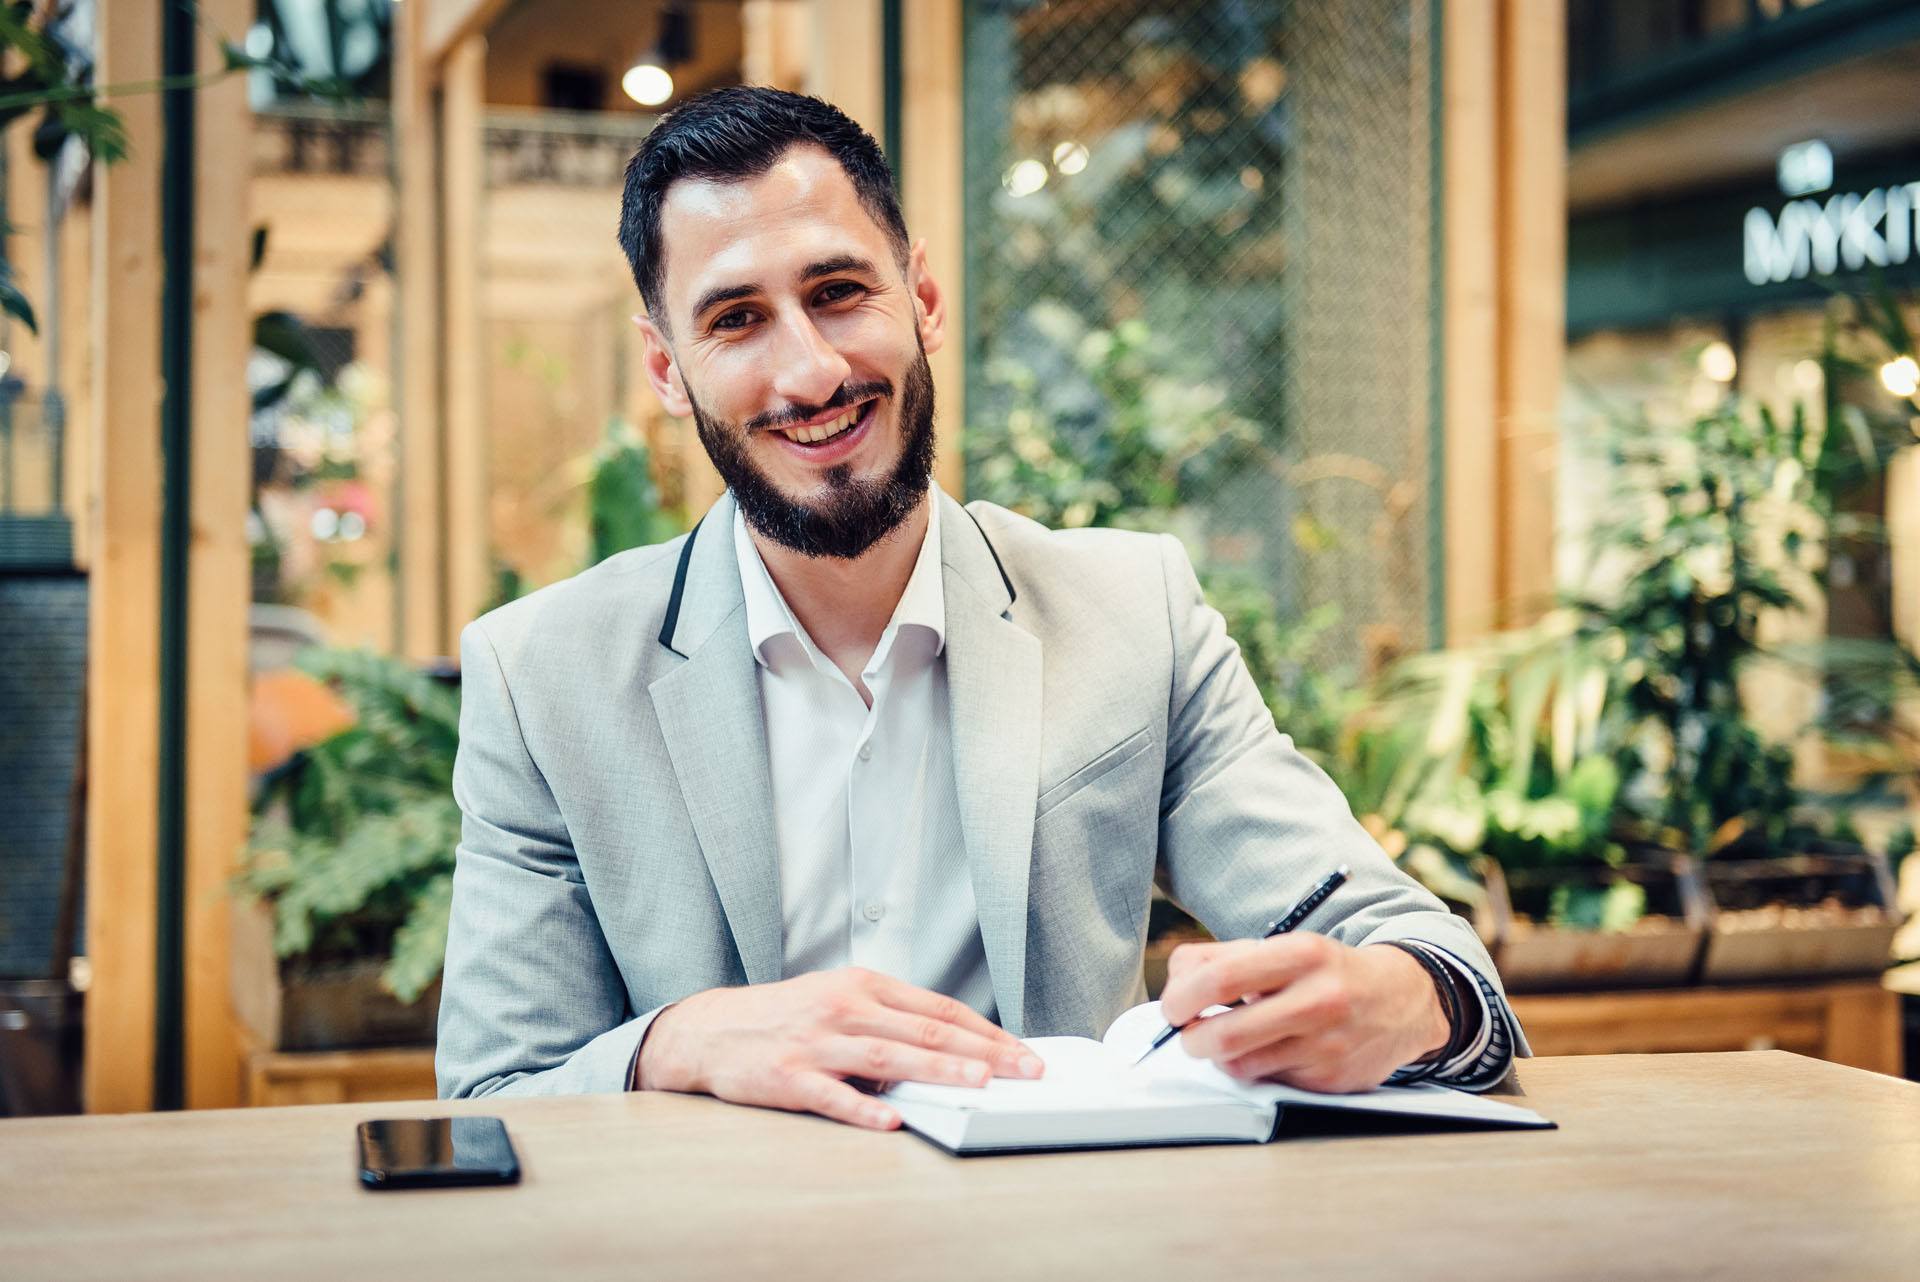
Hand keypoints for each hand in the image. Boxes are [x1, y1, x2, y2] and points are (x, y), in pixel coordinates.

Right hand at [637, 967, 1043, 1129]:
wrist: (711, 1029)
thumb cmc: (785, 1017)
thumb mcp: (839, 999)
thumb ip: (890, 1019)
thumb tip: (954, 1049)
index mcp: (863, 986)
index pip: (939, 1009)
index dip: (985, 1031)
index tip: (1021, 1052)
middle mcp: (844, 1008)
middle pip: (924, 1031)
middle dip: (981, 1052)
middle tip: (1022, 1070)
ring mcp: (816, 1042)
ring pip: (888, 1058)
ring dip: (937, 1071)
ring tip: (977, 1084)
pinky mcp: (788, 1076)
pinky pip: (832, 1095)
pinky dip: (863, 1109)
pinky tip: (890, 1122)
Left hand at [1156, 935, 1449, 1093]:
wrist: (1402, 1000)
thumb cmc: (1326, 972)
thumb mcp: (1284, 947)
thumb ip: (1224, 958)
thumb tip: (1175, 982)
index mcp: (1301, 954)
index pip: (1220, 979)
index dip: (1181, 997)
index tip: (1172, 1006)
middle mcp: (1318, 999)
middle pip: (1224, 1034)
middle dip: (1189, 1039)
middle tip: (1187, 1033)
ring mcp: (1326, 1045)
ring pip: (1241, 1065)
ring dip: (1220, 1056)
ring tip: (1227, 1039)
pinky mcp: (1330, 1079)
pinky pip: (1269, 1080)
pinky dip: (1255, 1068)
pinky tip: (1268, 1050)